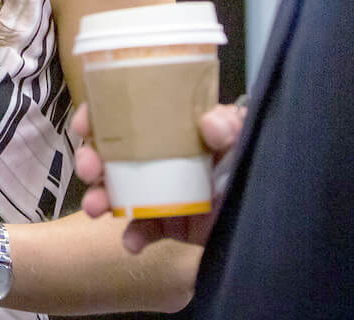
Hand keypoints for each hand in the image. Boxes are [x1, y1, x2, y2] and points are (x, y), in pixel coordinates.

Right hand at [73, 100, 246, 252]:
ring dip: (99, 196)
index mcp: (174, 129)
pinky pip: (139, 229)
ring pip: (115, 189)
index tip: (86, 123)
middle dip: (91, 158)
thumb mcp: (245, 145)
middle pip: (112, 151)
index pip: (129, 111)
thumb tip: (210, 122)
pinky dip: (131, 236)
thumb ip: (233, 130)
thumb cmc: (254, 172)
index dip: (101, 114)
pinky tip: (132, 242)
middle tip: (88, 167)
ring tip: (96, 206)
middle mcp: (161, 157)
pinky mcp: (166, 224)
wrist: (267, 229)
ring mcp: (160, 191)